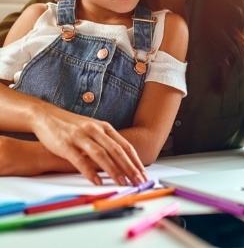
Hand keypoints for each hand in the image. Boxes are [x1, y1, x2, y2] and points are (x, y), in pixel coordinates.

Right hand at [32, 105, 147, 185]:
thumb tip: (121, 160)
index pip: (124, 145)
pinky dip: (90, 171)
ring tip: (122, 183)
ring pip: (101, 154)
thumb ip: (105, 141)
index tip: (143, 174)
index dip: (135, 160)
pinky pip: (80, 160)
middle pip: (116, 150)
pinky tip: (98, 181)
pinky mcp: (66, 144)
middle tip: (138, 181)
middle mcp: (94, 130)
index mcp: (103, 127)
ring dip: (113, 170)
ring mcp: (80, 136)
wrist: (45, 116)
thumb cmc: (70, 126)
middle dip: (129, 167)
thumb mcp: (91, 129)